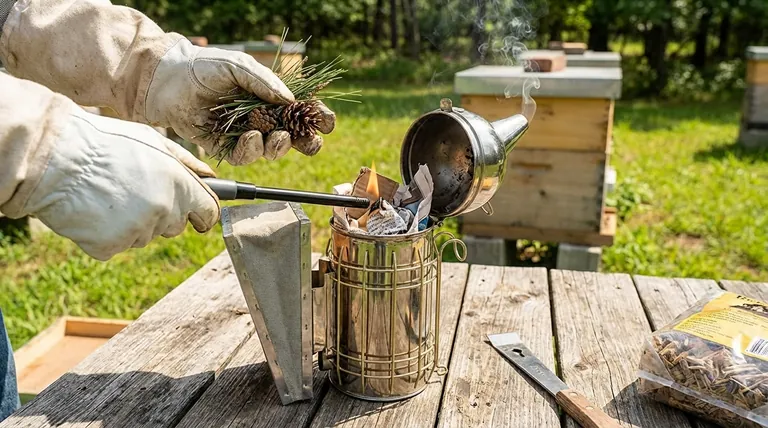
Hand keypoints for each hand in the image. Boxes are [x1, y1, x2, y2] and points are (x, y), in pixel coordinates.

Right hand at [22, 106, 220, 260]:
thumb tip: (212, 178)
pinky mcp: (110, 246)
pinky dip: (107, 234)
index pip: (209, 214)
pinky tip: (93, 210)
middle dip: (163, 213)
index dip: (202, 213)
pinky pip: (118, 246)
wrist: (53, 157)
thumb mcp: (153, 141)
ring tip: (108, 194)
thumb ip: (188, 163)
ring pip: (145, 236)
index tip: (196, 214)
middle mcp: (163, 211)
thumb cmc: (105, 143)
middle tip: (134, 189)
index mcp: (180, 185)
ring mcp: (137, 231)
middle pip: (176, 226)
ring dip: (133, 222)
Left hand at [144, 39, 335, 164]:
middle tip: (309, 142)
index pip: (302, 112)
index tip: (327, 123)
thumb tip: (290, 100)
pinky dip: (251, 150)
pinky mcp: (224, 147)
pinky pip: (245, 156)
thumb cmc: (205, 67)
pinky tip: (250, 137)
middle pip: (293, 139)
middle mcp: (261, 119)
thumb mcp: (239, 66)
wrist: (168, 80)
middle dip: (306, 143)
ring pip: (272, 151)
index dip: (318, 119)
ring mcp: (244, 134)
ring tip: (274, 135)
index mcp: (271, 98)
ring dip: (278, 147)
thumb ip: (265, 82)